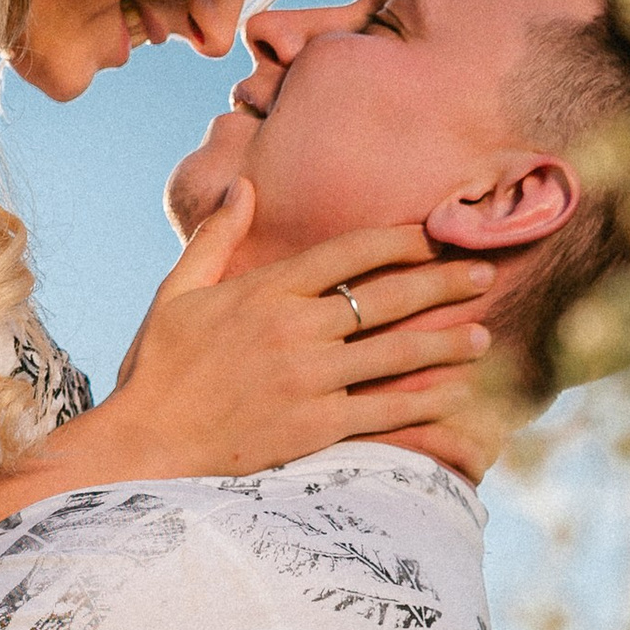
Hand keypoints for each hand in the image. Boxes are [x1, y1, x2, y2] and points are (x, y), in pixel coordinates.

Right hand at [97, 175, 499, 480]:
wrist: (145, 442)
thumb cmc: (157, 369)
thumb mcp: (176, 292)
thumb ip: (216, 238)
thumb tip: (244, 186)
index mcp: (266, 290)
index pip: (350, 253)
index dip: (401, 241)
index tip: (436, 235)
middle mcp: (295, 329)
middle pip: (387, 298)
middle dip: (443, 284)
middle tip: (484, 275)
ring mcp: (308, 379)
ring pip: (394, 354)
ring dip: (444, 344)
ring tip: (483, 337)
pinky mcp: (313, 426)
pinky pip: (383, 410)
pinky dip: (422, 402)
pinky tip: (453, 394)